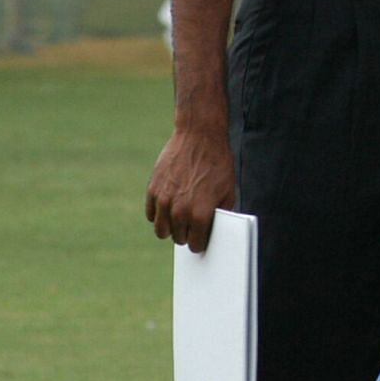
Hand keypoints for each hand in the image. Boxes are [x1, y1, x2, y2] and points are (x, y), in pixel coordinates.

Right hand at [145, 128, 235, 252]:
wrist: (200, 136)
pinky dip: (158, 214)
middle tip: (193, 225)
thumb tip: (215, 230)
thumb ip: (221, 214)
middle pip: (178, 239)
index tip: (201, 237)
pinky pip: (151, 214)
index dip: (200, 242)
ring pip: (161, 231)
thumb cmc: (218, 162)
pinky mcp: (153, 190)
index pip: (195, 244)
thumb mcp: (228, 190)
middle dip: (186, 234)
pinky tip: (169, 206)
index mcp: (200, 214)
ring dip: (170, 228)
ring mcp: (164, 200)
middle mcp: (180, 211)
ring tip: (179, 219)